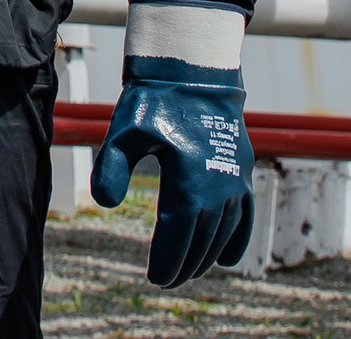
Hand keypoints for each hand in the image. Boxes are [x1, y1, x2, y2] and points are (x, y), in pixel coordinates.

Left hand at [92, 55, 253, 286]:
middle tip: (168, 280)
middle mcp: (217, 185)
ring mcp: (234, 178)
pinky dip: (236, 239)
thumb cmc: (154, 101)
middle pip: (202, 240)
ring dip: (207, 256)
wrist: (194, 70)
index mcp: (188, 180)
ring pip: (223, 231)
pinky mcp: (242, 169)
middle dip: (185, 265)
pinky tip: (225, 258)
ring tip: (189, 271)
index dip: (168, 261)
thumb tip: (105, 203)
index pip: (178, 235)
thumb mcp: (124, 131)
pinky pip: (245, 214)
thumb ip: (109, 168)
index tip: (156, 278)